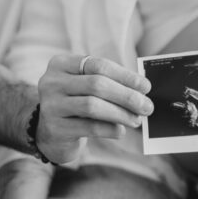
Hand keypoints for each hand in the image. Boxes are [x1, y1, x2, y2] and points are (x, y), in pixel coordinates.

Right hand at [35, 53, 153, 163]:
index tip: (146, 87)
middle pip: (97, 84)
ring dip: (121, 113)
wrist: (51, 134)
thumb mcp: (86, 88)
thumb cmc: (77, 104)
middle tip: (147, 106)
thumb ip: (109, 83)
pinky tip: (120, 131)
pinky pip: (89, 127)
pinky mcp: (54, 128)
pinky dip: (109, 129)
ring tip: (137, 120)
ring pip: (92, 106)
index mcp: (61, 64)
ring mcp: (50, 105)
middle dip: (127, 96)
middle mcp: (51, 82)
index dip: (125, 76)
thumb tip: (142, 89)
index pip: (98, 65)